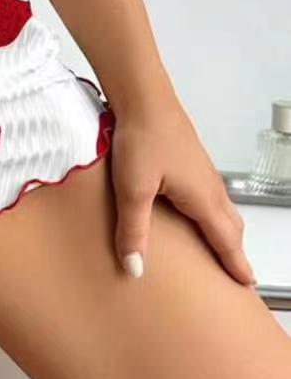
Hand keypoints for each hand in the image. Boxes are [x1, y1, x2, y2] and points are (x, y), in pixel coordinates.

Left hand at [109, 96, 255, 286]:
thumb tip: (134, 268)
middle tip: (235, 270)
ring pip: (220, 206)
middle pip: (230, 225)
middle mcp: (209, 185)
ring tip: (216, 244)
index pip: (226, 241)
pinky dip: (210, 209)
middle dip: (234, 249)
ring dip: (223, 228)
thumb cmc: (142, 136)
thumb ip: (134, 230)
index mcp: (203, 198)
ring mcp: (201, 168)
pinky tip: (190, 207)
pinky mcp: (188, 157)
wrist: (142, 95)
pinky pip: (208, 192)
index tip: (246, 284)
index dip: (236, 265)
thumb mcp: (132, 189)